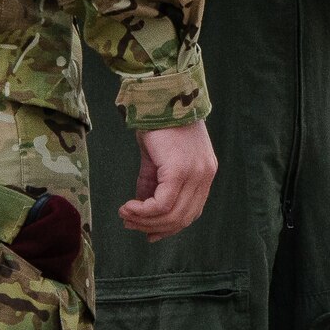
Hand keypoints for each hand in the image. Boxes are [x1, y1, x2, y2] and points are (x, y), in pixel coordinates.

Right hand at [120, 119, 216, 241]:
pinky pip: (162, 204)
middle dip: (153, 227)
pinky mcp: (180, 171)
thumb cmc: (158, 123)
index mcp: (204, 173)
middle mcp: (205, 175)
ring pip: (171, 215)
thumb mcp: (158, 159)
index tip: (147, 234)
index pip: (191, 212)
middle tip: (129, 223)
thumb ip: (153, 185)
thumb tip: (139, 213)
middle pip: (182, 218)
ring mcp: (196, 174)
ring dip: (144, 221)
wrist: (159, 96)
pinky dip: (142, 211)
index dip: (169, 228)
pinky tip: (128, 207)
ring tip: (125, 215)